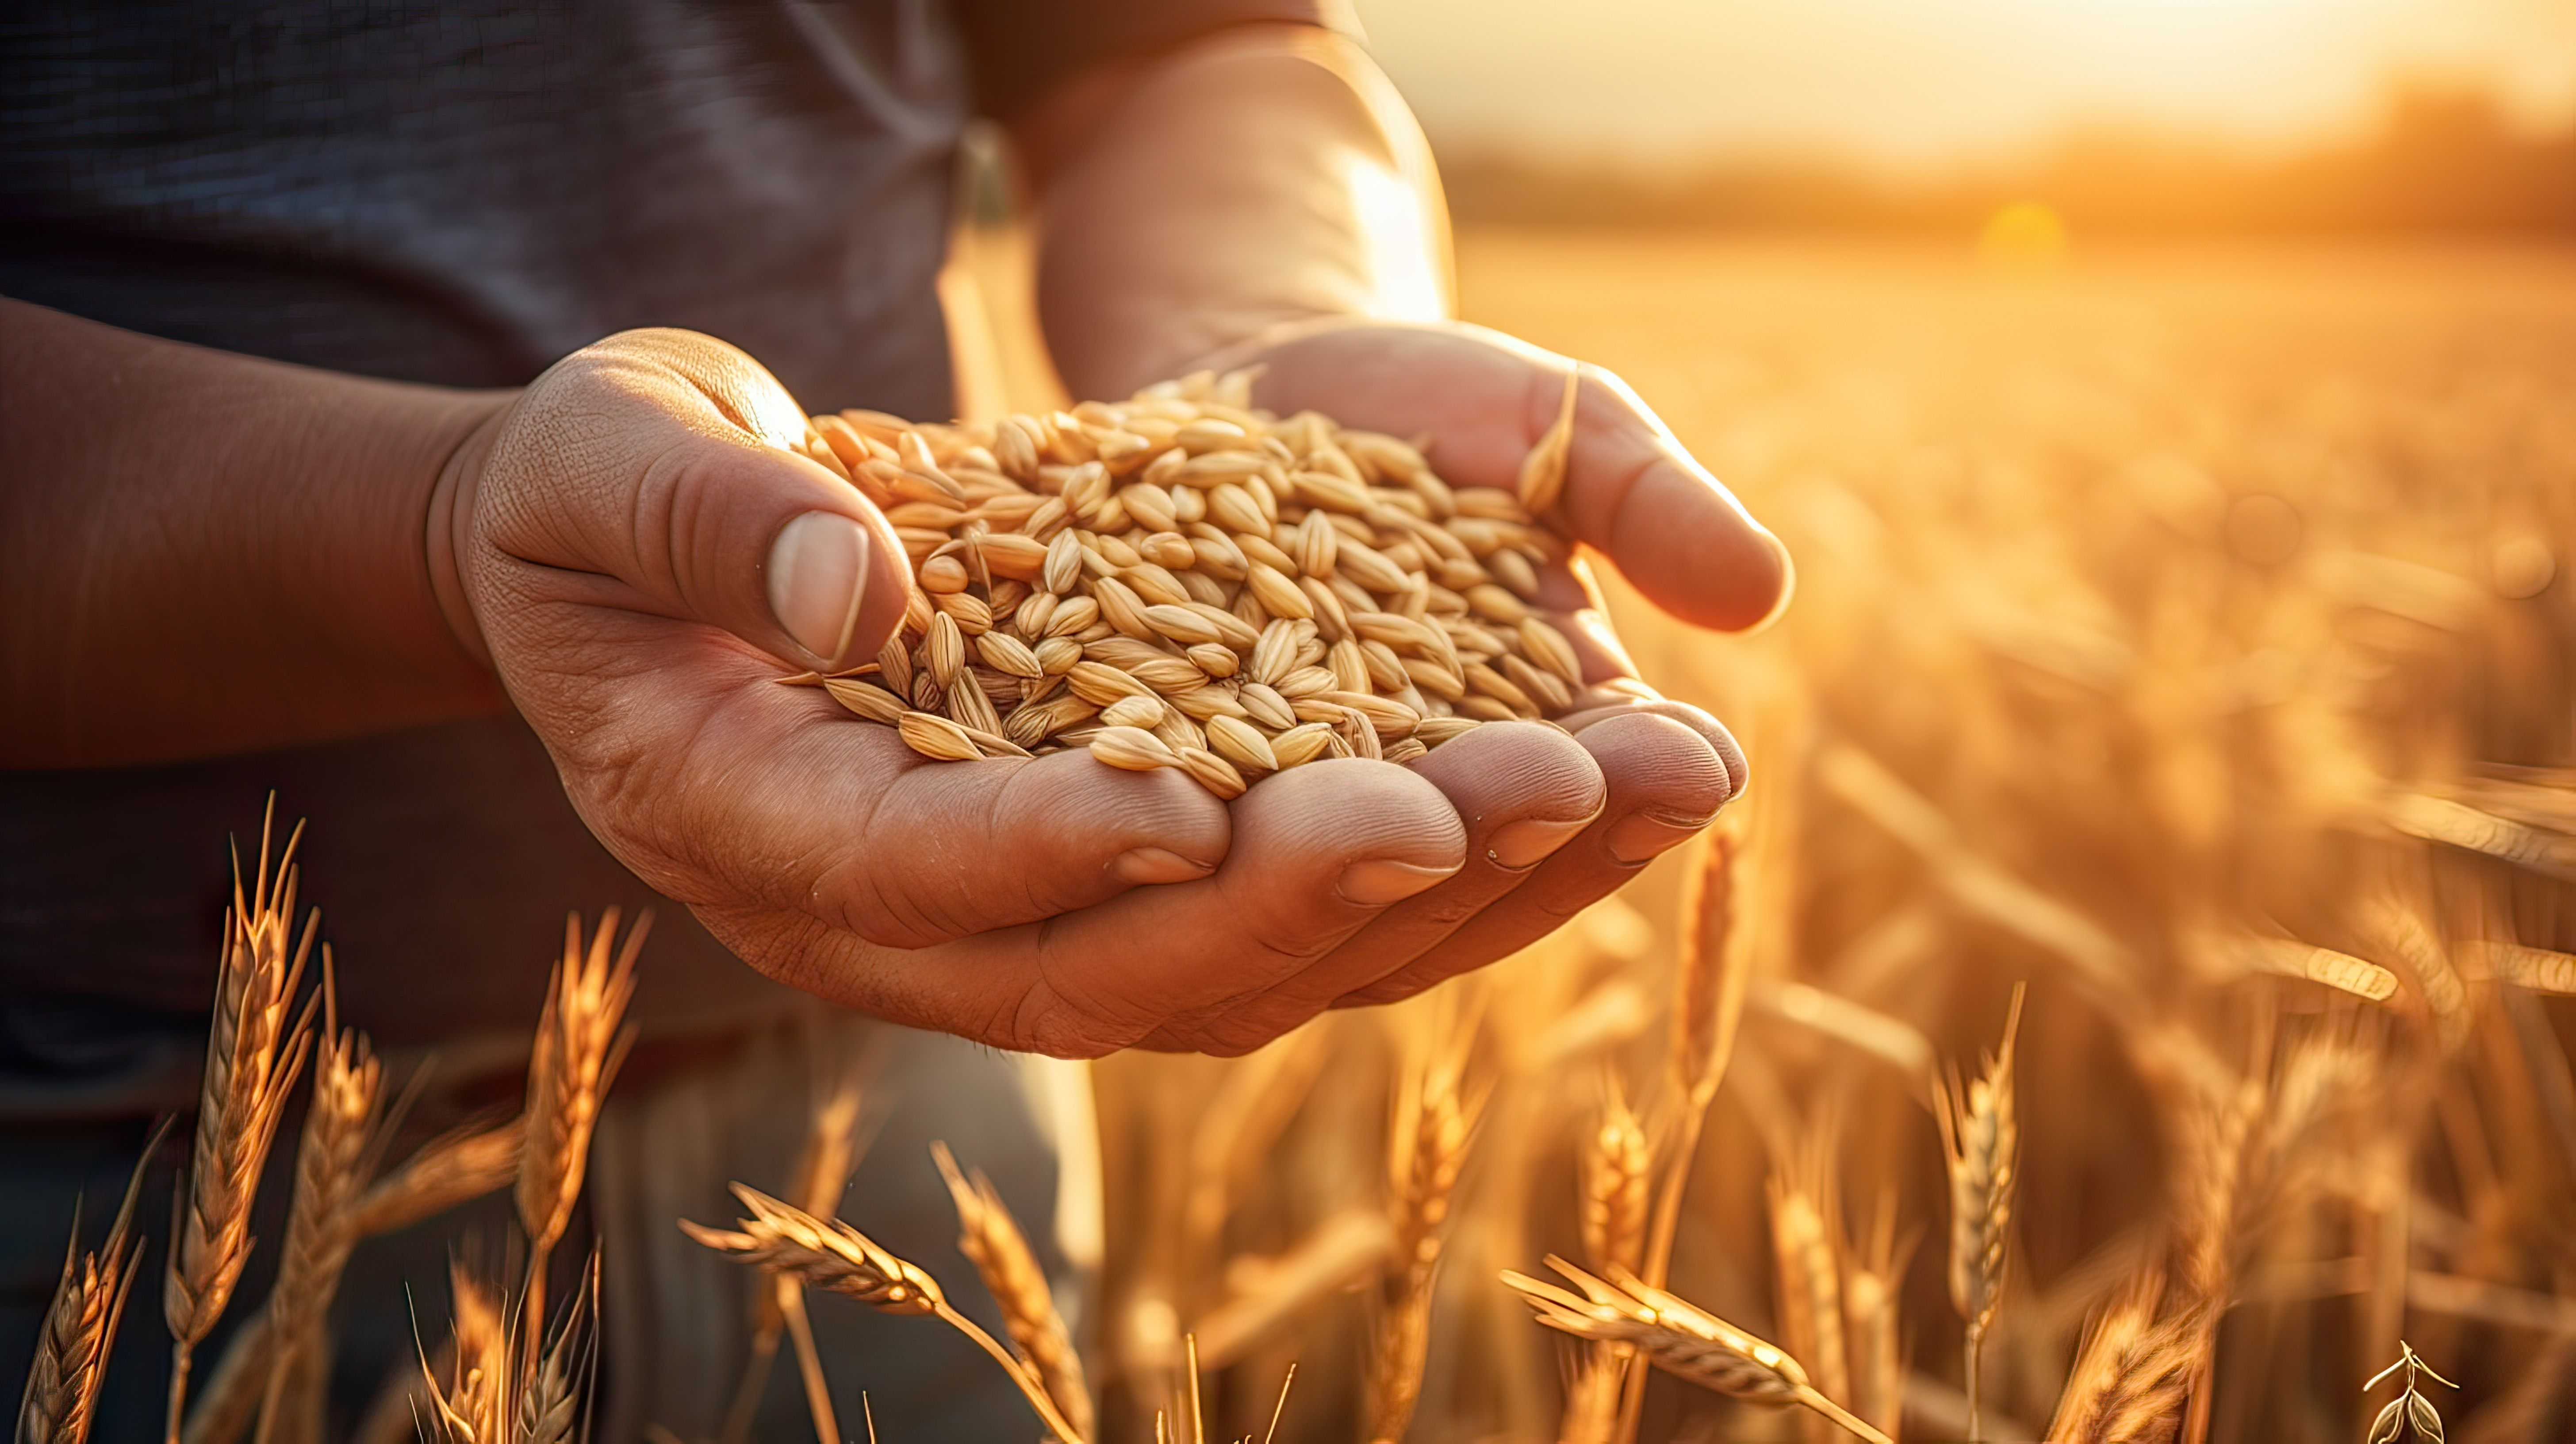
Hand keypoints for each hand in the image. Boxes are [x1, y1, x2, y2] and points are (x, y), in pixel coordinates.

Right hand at [442, 325, 1783, 1057]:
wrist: (689, 526)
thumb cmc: (624, 481)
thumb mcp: (616, 448)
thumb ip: (704, 512)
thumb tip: (856, 588)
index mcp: (746, 823)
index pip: (909, 873)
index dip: (1045, 850)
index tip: (1194, 804)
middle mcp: (902, 924)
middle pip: (1127, 964)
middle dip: (1319, 888)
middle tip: (1503, 791)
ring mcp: (1041, 916)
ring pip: (1266, 964)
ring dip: (1466, 884)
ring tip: (1649, 776)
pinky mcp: (1152, 876)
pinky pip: (1324, 904)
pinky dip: (1481, 854)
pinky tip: (1630, 775)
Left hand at [1111, 317, 1787, 1047]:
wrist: (1242, 387)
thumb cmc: (1428, 415)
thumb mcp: (1547, 426)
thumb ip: (1643, 502)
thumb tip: (1759, 592)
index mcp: (1520, 788)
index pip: (1583, 826)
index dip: (1627, 804)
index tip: (1681, 758)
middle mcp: (1387, 857)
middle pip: (1429, 896)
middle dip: (1468, 848)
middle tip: (1497, 798)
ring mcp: (1240, 860)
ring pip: (1271, 914)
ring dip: (1308, 875)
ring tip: (1350, 821)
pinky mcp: (1104, 821)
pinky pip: (1116, 850)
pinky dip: (1135, 832)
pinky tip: (1154, 807)